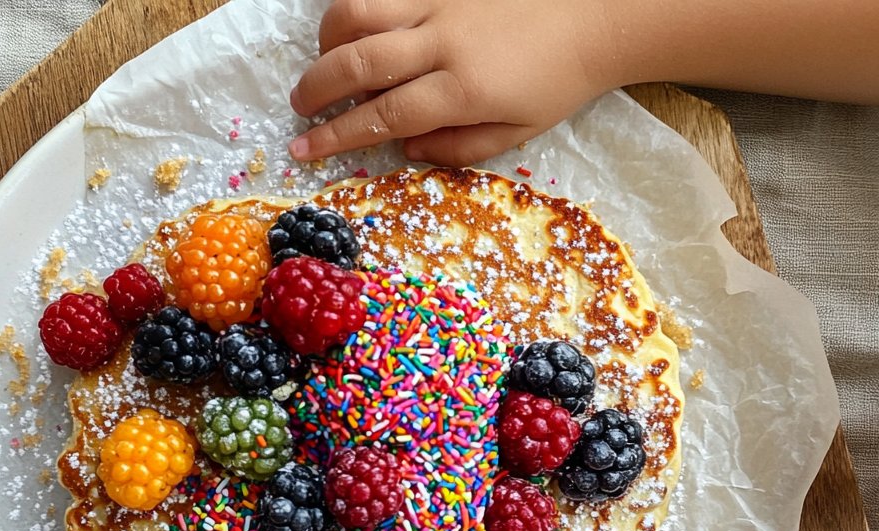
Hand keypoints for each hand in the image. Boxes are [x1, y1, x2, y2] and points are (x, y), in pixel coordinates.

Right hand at [289, 0, 619, 165]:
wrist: (597, 16)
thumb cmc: (555, 83)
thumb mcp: (514, 134)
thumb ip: (456, 148)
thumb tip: (403, 147)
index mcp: (462, 90)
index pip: (383, 116)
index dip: (337, 135)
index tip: (304, 150)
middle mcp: (444, 41)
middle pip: (359, 61)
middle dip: (317, 87)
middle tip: (299, 107)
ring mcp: (441, 0)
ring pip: (360, 11)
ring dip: (329, 40)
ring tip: (325, 63)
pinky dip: (357, 8)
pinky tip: (353, 28)